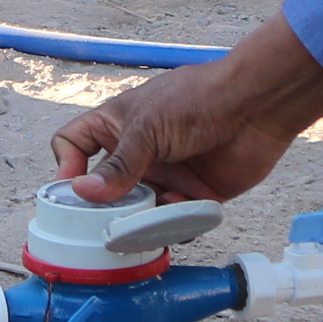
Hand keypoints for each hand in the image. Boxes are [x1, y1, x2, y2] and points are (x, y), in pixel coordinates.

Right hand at [45, 13, 322, 205]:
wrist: (256, 106)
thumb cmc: (198, 99)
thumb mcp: (148, 127)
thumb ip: (118, 164)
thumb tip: (84, 192)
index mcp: (117, 126)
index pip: (74, 145)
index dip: (67, 166)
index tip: (73, 190)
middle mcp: (138, 153)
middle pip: (104, 189)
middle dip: (105, 207)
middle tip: (106, 222)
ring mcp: (165, 174)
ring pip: (138, 210)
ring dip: (141, 218)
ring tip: (149, 217)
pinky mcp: (194, 195)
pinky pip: (173, 220)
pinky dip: (173, 221)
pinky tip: (182, 205)